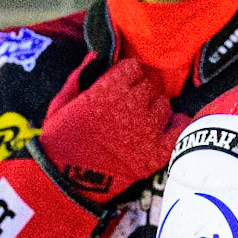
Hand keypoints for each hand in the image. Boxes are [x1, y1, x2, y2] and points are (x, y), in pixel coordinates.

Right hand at [34, 55, 189, 205]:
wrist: (66, 181)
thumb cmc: (58, 142)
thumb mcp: (60, 104)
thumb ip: (79, 76)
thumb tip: (95, 55)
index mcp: (107, 90)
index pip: (132, 67)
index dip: (125, 75)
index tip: (119, 84)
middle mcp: (131, 105)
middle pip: (148, 85)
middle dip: (138, 91)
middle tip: (127, 105)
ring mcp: (147, 129)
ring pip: (164, 104)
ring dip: (154, 109)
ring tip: (140, 120)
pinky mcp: (156, 153)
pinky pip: (179, 129)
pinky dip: (176, 125)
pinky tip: (166, 128)